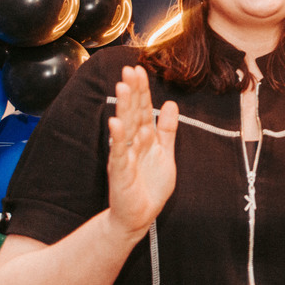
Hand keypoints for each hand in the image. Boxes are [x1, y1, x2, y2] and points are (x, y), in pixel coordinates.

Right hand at [106, 66, 177, 237]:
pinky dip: (118, 139)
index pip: (142, 109)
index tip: (139, 69)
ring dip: (123, 108)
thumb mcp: (165, 152)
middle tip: (129, 70)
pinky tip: (116, 123)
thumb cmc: (150, 184)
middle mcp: (132, 143)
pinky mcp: (120, 173)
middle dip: (131, 92)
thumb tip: (169, 102)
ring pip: (124, 128)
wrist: (140, 215)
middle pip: (132, 113)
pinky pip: (120, 153)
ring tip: (122, 88)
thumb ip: (167, 129)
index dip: (142, 90)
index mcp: (143, 137)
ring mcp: (124, 156)